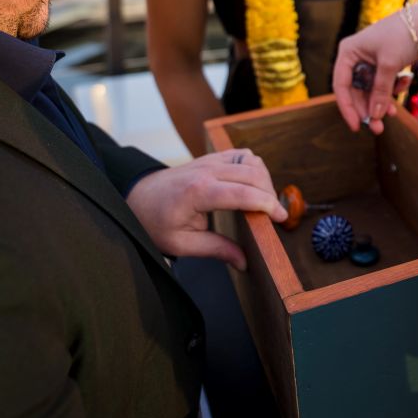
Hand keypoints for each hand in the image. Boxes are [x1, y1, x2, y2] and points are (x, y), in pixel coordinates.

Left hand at [126, 149, 287, 268]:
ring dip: (263, 178)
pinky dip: (253, 167)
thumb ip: (216, 250)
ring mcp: (209, 160)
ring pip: (250, 160)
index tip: (281, 218)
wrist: (136, 197)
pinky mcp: (210, 158)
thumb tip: (244, 262)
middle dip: (270, 193)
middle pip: (253, 173)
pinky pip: (241, 154)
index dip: (267, 204)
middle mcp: (206, 170)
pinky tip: (253, 185)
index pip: (244, 193)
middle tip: (275, 215)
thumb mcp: (181, 243)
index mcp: (199, 192)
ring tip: (263, 201)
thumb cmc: (155, 222)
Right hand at [332, 12, 417, 133]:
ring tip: (392, 114)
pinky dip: (392, 89)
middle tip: (378, 128)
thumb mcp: (388, 65)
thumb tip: (374, 116)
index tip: (356, 126)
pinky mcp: (383, 65)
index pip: (341, 86)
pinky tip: (404, 82)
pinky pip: (383, 85)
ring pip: (371, 91)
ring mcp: (369, 62)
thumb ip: (380, 92)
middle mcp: (355, 58)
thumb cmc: (401, 36)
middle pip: (356, 92)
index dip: (347, 108)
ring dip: (380, 103)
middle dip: (368, 109)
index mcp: (348, 53)